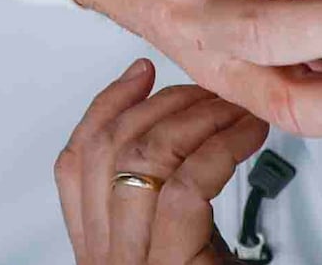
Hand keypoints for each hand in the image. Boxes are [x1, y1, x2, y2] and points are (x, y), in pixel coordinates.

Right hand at [53, 62, 267, 264]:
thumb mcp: (178, 246)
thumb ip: (163, 200)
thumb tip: (183, 128)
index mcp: (95, 250)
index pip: (74, 163)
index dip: (105, 107)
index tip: (140, 74)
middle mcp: (102, 259)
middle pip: (108, 152)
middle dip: (162, 104)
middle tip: (208, 89)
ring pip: (142, 160)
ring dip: (196, 118)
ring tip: (234, 107)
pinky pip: (186, 187)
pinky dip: (221, 148)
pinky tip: (247, 135)